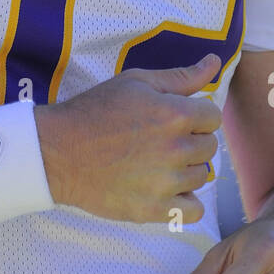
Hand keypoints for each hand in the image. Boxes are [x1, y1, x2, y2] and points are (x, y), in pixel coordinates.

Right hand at [35, 54, 220, 223]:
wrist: (58, 151)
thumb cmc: (95, 111)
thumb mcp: (136, 82)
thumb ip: (181, 76)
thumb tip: (214, 62)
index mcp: (174, 114)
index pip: (213, 118)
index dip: (195, 115)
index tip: (174, 118)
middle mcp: (175, 149)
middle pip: (208, 147)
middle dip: (190, 140)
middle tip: (161, 139)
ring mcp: (165, 183)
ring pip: (202, 176)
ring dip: (186, 169)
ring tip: (157, 162)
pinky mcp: (153, 209)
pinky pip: (194, 211)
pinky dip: (185, 202)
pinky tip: (166, 190)